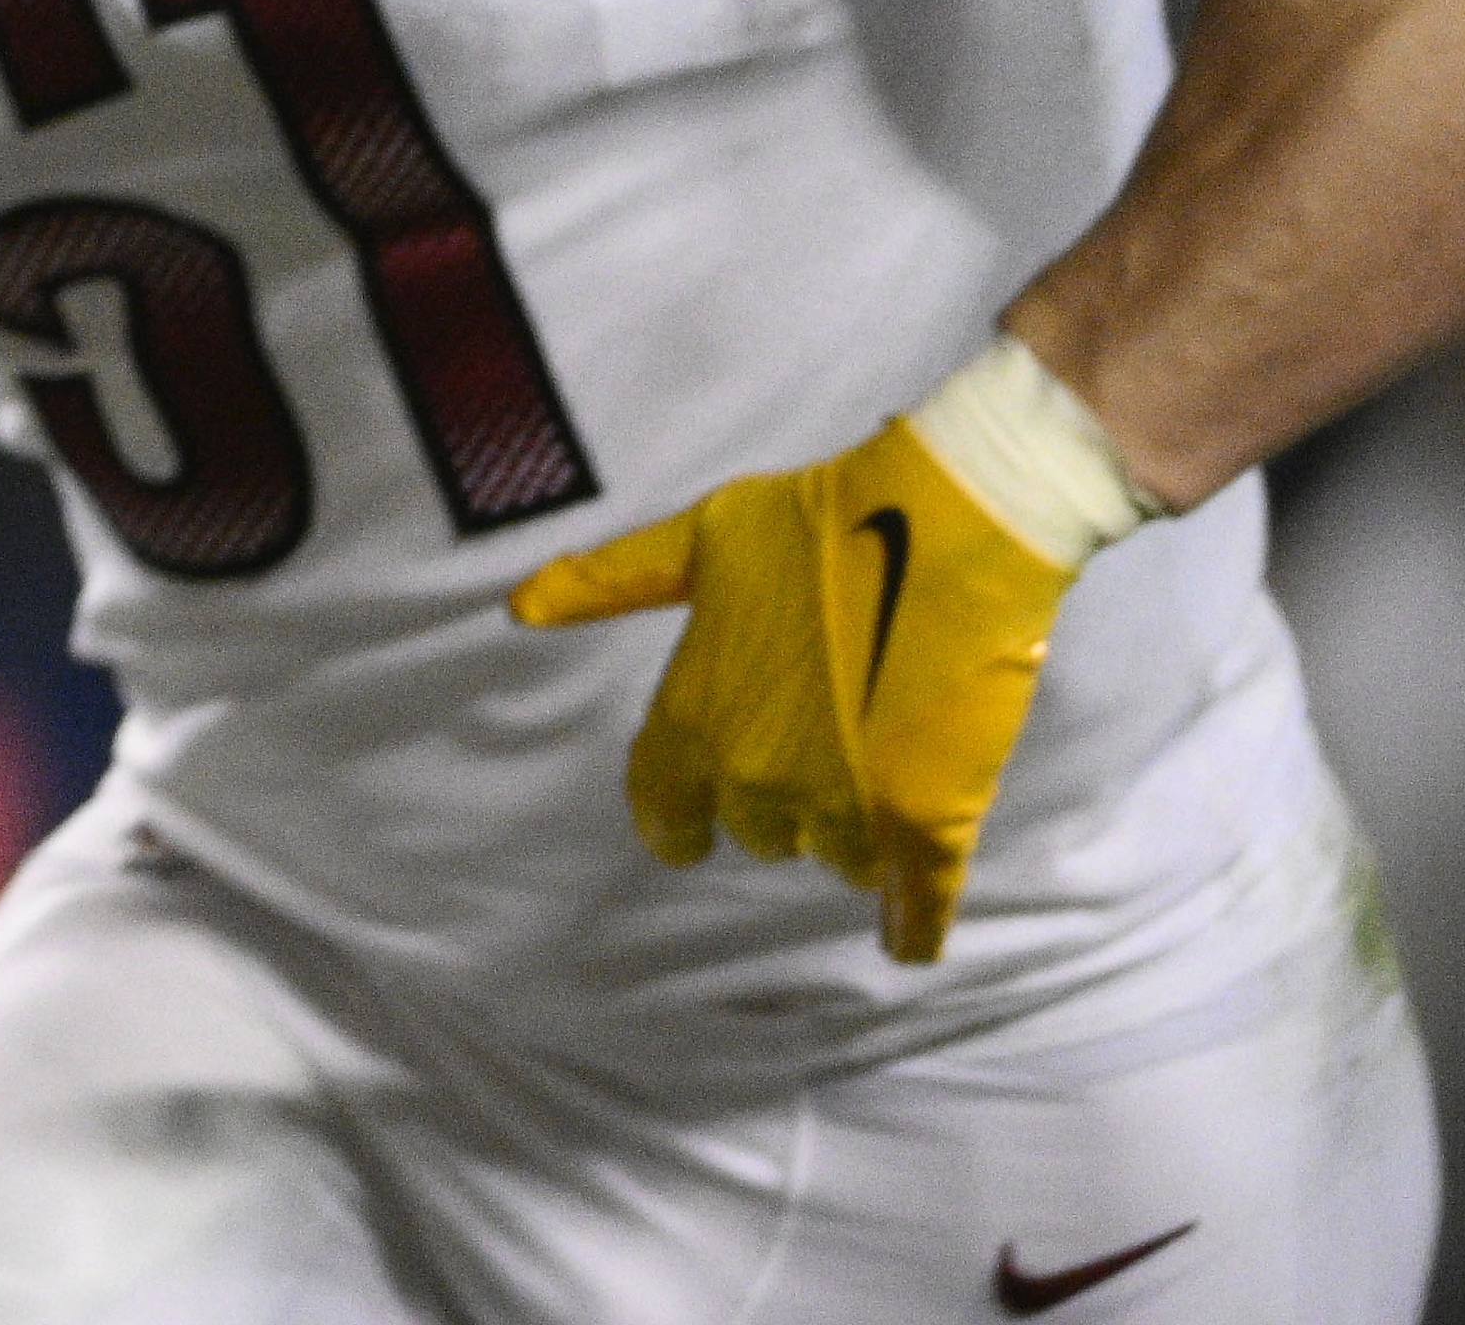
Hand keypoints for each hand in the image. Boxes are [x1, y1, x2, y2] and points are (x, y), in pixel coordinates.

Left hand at [507, 418, 1074, 962]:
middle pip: (759, 830)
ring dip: (853, 824)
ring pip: (838, 854)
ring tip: (884, 761)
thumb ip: (610, 583)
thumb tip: (520, 608)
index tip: (687, 837)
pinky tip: (907, 942)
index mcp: (692, 718)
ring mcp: (842, 804)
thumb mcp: (696, 541)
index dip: (675, 823)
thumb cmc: (816, 522)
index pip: (662, 804)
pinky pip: (914, 899)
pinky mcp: (929, 820)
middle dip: (784, 798)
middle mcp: (755, 776)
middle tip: (821, 740)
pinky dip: (912, 923)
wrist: (944, 527)